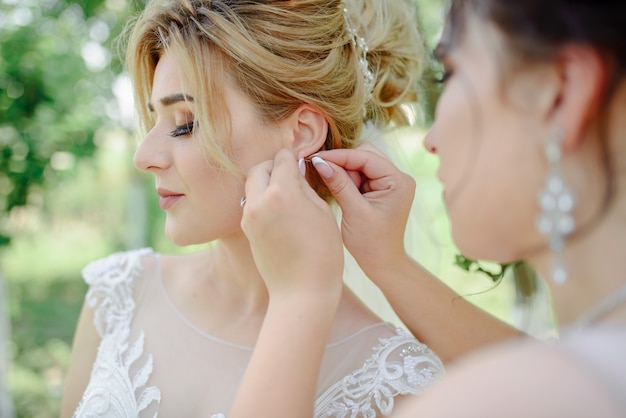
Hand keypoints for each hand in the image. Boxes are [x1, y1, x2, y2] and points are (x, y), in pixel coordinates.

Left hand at [241, 148, 343, 299]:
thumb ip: (305, 186)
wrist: (302, 291)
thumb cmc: (322, 253)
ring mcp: (249, 216)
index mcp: (282, 192)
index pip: (282, 159)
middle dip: (274, 166)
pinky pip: (250, 203)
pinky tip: (279, 210)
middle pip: (260, 168)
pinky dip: (261, 199)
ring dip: (265, 182)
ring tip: (285, 193)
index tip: (300, 159)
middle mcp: (260, 200)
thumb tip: (296, 169)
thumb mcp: (321, 212)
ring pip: (251, 185)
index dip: (293, 156)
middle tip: (291, 174)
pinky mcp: (246, 229)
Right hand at [312, 143, 415, 277]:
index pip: (366, 157)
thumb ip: (339, 184)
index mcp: (398, 181)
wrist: (381, 263)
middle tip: (322, 172)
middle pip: (364, 155)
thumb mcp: (354, 212)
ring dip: (343, 172)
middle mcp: (396, 177)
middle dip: (342, 162)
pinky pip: (358, 175)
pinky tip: (336, 187)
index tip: (316, 158)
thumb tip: (320, 162)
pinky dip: (345, 179)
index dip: (340, 156)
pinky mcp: (378, 189)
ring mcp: (388, 182)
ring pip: (359, 163)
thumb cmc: (371, 243)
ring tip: (332, 187)